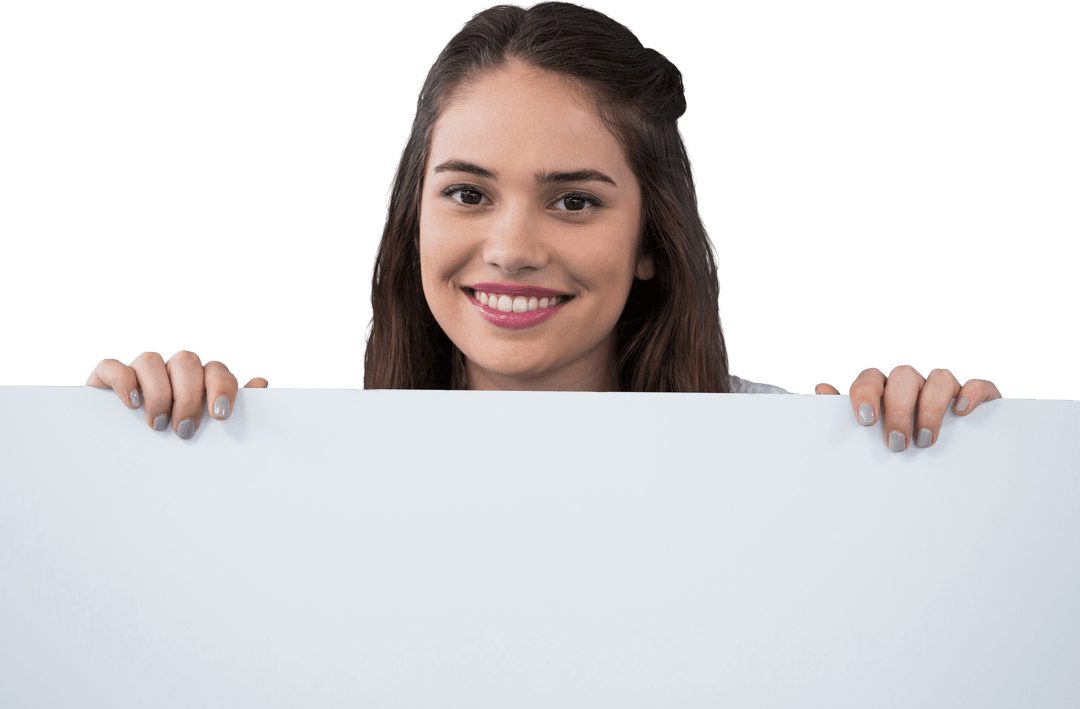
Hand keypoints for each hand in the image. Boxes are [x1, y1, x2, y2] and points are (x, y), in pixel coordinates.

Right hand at [86, 350, 267, 438]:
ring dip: (158, 392)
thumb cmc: (181, 452)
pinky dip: (123, 382)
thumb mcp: (211, 438)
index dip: (221, 387)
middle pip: (185, 361)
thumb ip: (235, 413)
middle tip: (185, 431)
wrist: (128, 473)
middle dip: (189, 396)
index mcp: (199, 383)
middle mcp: (170, 374)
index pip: (216, 371)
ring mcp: (139, 375)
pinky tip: (132, 406)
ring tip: (159, 426)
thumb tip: (260, 383)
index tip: (220, 416)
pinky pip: (112, 366)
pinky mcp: (106, 382)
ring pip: (150, 359)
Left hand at [813, 365, 1001, 451]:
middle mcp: (911, 386)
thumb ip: (842, 418)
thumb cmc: (888, 451)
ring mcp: (943, 391)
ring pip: (940, 377)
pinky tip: (962, 412)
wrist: (935, 480)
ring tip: (925, 441)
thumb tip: (821, 390)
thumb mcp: (864, 440)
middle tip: (896, 444)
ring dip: (931, 408)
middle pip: (904, 376)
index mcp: (882, 391)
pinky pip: (979, 385)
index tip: (865, 421)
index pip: (870, 379)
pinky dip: (972, 393)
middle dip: (899, 409)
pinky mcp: (976, 400)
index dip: (866, 394)